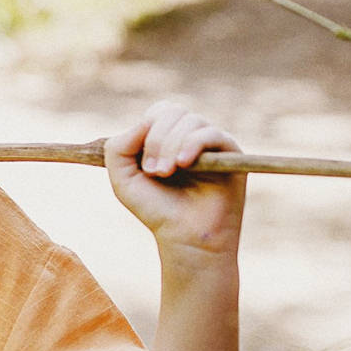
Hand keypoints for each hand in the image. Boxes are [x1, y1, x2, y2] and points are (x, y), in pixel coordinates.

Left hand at [104, 102, 244, 257]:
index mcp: (169, 138)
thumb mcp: (123, 178)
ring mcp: (212, 144)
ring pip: (191, 120)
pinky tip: (183, 164)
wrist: (185, 238)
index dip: (146, 130)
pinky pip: (212, 133)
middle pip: (172, 111)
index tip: (143, 164)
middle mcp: (191, 137)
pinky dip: (192, 144)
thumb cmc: (156, 209)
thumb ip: (118, 147)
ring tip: (166, 172)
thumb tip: (144, 122)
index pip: (158, 111)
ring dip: (171, 145)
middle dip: (157, 139)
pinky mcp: (232, 154)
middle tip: (154, 171)